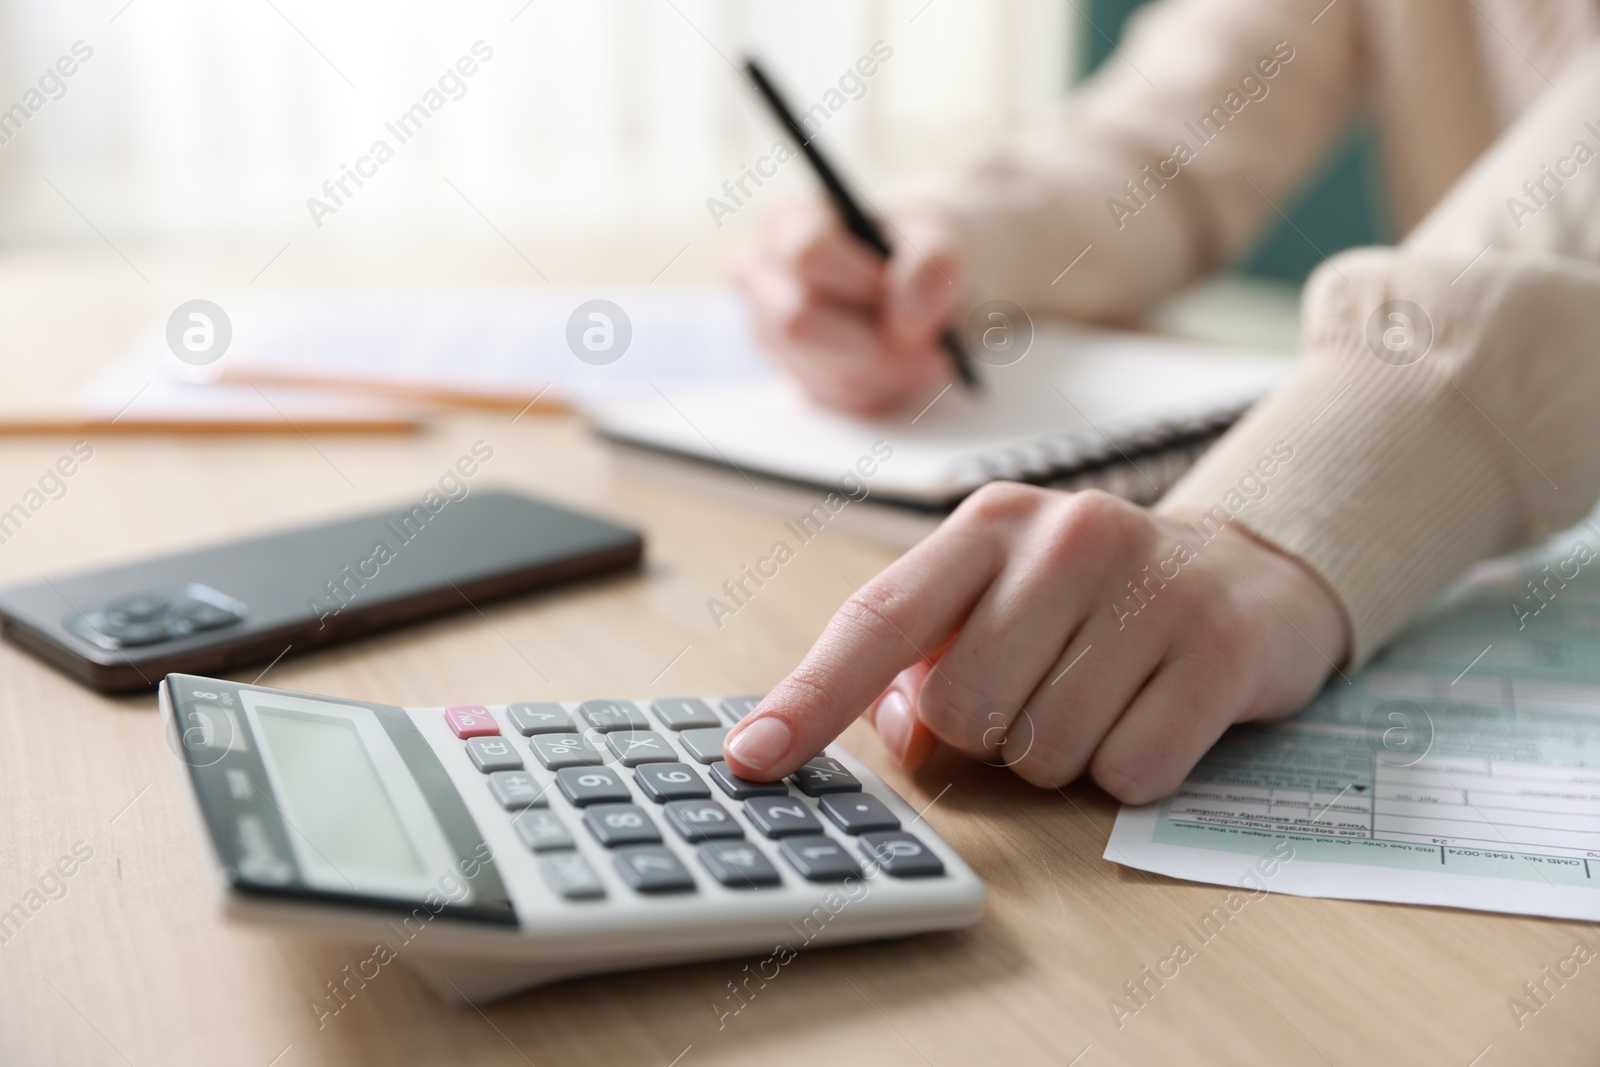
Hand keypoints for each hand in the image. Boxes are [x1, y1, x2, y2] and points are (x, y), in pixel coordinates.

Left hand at [722, 484, 1348, 803]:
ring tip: (1104, 696)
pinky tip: (1156, 713)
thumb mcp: (998, 606)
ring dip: (1063, 756)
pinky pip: (1130, 773)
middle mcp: (1063, 537)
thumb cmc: (1092, 603)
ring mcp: (1146, 585)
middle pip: (961, 710)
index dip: (809, 697)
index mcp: (986, 525)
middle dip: (988, 735)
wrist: (1244, 573)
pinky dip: (1132, 772)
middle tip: (1040, 694)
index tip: (753, 759)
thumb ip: (923, 664)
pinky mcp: (1219, 646)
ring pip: (1044, 750)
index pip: (878, 618)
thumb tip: (892, 728)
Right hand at [731, 195, 966, 416]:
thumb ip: (932, 265)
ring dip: (890, 372)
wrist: (928, 285)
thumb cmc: (922, 249)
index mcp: (788, 221)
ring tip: (930, 353)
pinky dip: (887, 390)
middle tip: (933, 345)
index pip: (807, 253)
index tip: (910, 294)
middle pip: (798, 321)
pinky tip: (909, 368)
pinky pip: (841, 400)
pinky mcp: (796, 378)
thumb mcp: (943, 238)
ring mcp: (770, 333)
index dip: (864, 281)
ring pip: (824, 370)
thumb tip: (905, 324)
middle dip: (874, 342)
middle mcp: (764, 278)